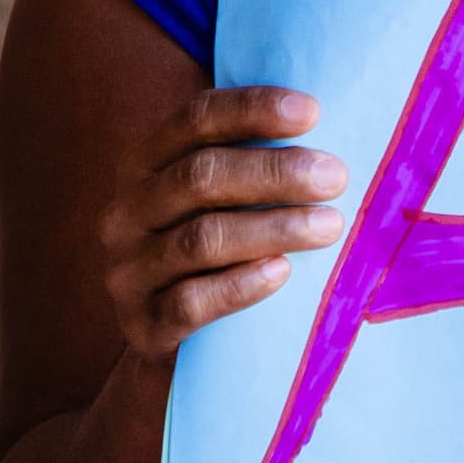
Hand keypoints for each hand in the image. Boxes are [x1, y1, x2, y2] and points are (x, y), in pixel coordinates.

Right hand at [101, 87, 342, 364]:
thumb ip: (259, 162)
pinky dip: (239, 285)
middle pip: (199, 176)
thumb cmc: (222, 257)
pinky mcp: (143, 328)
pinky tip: (282, 272)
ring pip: (200, 239)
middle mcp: (127, 214)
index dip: (252, 110)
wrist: (180, 352)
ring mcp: (128, 273)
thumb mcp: (226, 203)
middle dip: (274, 172)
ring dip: (272, 227)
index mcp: (146, 166)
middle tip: (335, 177)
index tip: (314, 112)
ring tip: (329, 226)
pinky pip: (189, 303)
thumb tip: (336, 118)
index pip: (194, 120)